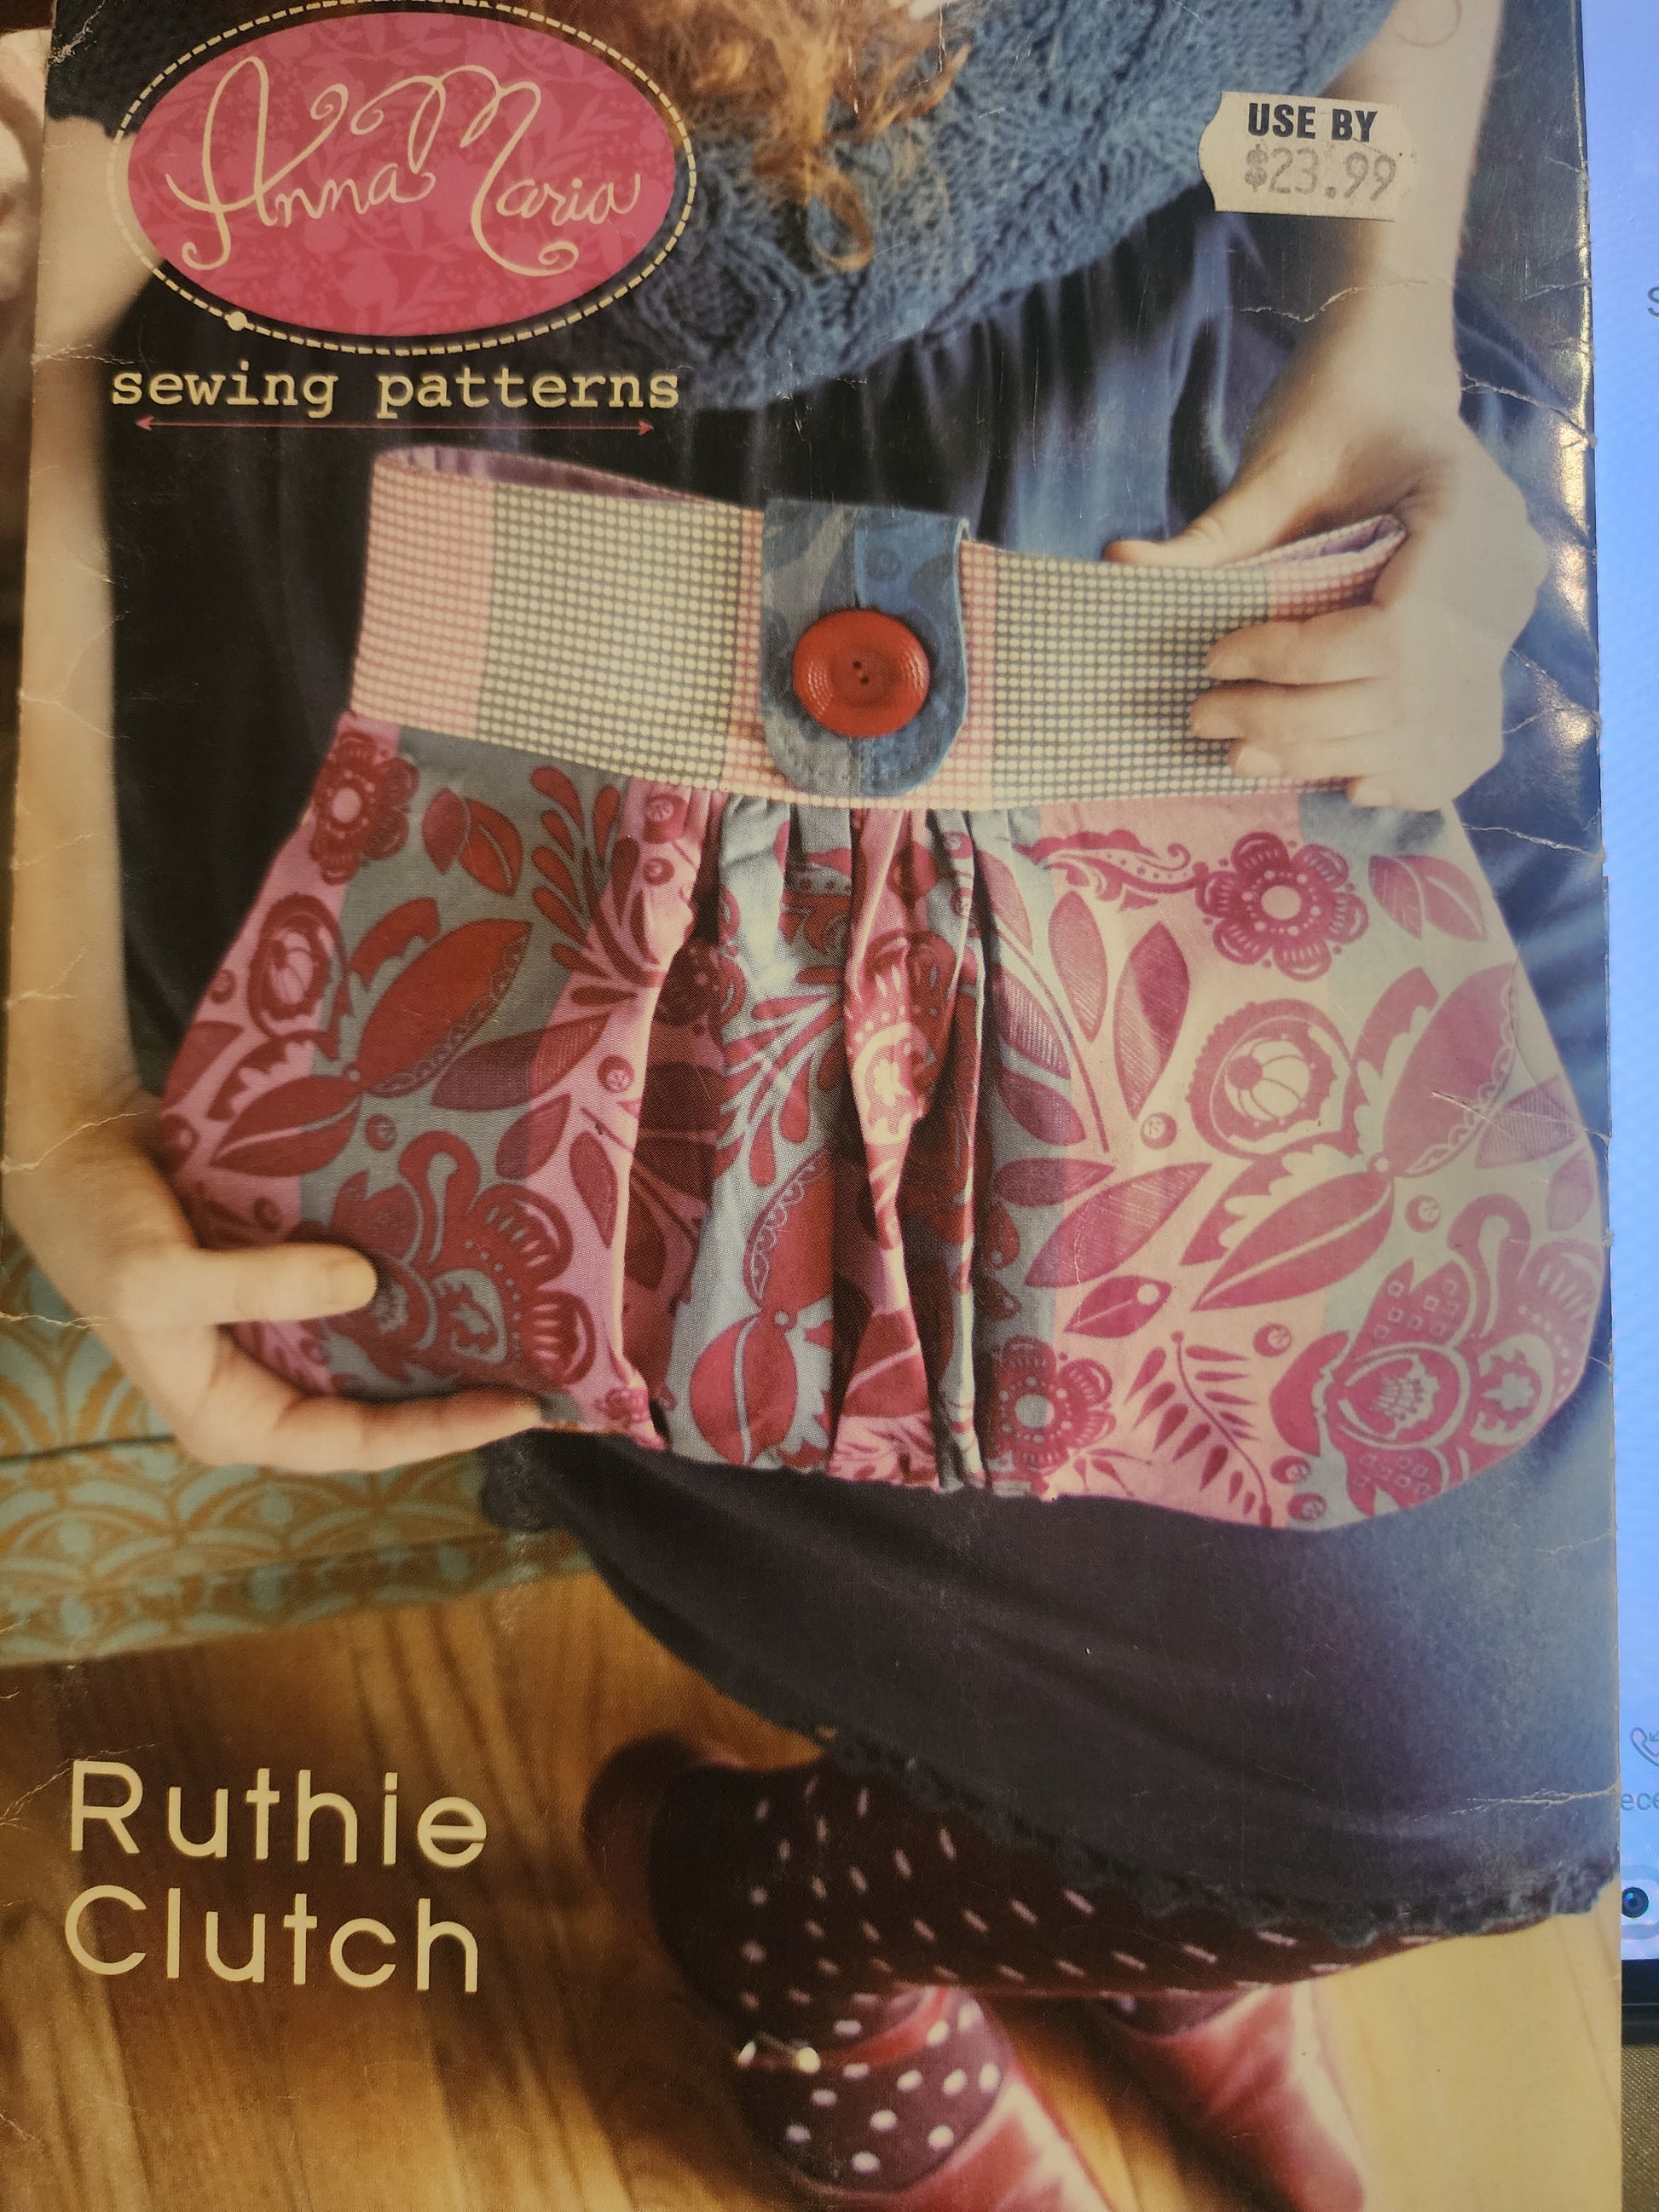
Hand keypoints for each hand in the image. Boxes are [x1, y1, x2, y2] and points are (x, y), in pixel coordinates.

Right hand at [3, 1082, 541, 1472]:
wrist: (62, 1140)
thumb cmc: (97, 1227)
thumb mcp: (162, 1278)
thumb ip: (264, 1288)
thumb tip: (368, 1283)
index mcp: (232, 1415)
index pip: (356, 1444)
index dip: (442, 1431)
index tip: (522, 1407)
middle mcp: (261, 1379)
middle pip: (377, 1401)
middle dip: (456, 1386)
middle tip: (550, 1361)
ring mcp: (273, 1325)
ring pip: (374, 1342)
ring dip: (440, 1325)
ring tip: (527, 1308)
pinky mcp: (282, 1271)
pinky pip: (357, 1283)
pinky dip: (408, 1269)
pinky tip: (467, 1243)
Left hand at [1104, 300, 1546, 810]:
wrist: (1390, 395)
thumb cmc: (1334, 418)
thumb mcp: (1276, 464)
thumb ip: (1214, 533)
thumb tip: (1119, 567)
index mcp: (1467, 514)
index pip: (1391, 633)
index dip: (1297, 664)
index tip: (1218, 658)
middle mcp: (1505, 578)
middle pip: (1403, 695)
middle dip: (1296, 723)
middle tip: (1208, 718)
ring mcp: (1504, 622)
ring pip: (1422, 732)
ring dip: (1326, 757)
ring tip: (1245, 752)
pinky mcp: (1485, 654)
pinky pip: (1456, 747)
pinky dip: (1396, 774)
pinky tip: (1340, 779)